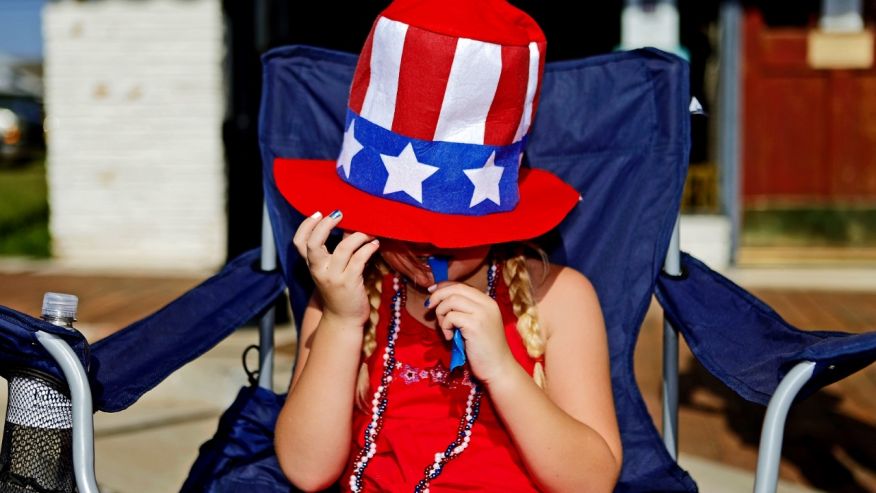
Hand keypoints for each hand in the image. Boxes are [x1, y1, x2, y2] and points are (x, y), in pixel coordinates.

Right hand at [292, 210, 379, 326]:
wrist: (343, 320)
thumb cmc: (340, 291)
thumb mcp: (332, 270)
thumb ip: (336, 249)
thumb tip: (350, 225)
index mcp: (312, 266)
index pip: (299, 243)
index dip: (306, 226)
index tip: (318, 213)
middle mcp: (319, 270)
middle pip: (313, 243)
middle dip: (325, 225)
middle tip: (339, 214)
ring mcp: (334, 278)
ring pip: (343, 249)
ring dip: (358, 235)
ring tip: (369, 232)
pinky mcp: (350, 284)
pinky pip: (359, 259)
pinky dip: (368, 248)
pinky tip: (375, 244)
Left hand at [425, 282, 516, 383]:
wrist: (498, 368)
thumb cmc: (484, 349)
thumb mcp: (476, 324)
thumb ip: (464, 311)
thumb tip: (440, 300)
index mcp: (488, 302)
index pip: (461, 286)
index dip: (443, 287)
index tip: (431, 292)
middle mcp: (487, 304)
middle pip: (455, 289)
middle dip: (438, 296)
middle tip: (429, 307)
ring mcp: (482, 313)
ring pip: (451, 300)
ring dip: (441, 313)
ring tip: (445, 328)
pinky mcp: (475, 325)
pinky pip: (451, 317)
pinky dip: (445, 326)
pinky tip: (449, 338)